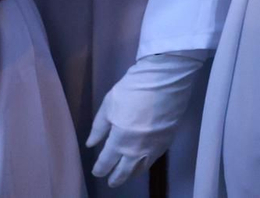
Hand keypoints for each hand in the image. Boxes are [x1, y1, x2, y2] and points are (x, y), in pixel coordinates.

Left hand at [87, 51, 208, 187]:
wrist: (165, 79)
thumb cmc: (132, 89)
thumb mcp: (108, 105)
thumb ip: (99, 128)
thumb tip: (91, 144)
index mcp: (119, 141)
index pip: (106, 162)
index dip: (100, 169)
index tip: (97, 171)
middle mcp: (137, 149)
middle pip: (124, 172)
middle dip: (116, 178)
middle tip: (111, 181)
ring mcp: (154, 146)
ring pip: (141, 168)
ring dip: (132, 173)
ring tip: (127, 175)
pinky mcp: (168, 139)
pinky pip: (155, 158)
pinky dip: (146, 162)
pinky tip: (144, 160)